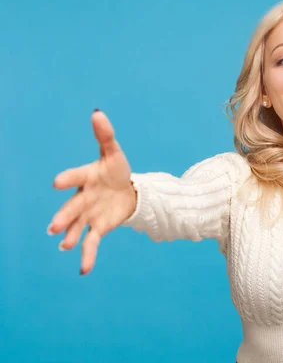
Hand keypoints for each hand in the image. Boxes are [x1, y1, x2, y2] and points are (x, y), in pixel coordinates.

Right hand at [48, 109, 136, 274]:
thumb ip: (105, 136)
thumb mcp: (114, 153)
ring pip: (78, 226)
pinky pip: (91, 242)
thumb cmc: (116, 170)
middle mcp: (83, 197)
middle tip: (54, 227)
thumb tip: (97, 113)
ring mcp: (89, 214)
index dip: (68, 179)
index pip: (76, 177)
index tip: (57, 183)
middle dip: (64, 217)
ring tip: (64, 245)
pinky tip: (84, 270)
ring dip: (71, 236)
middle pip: (73, 207)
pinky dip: (88, 256)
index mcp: (86, 177)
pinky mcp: (98, 227)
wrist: (126, 191)